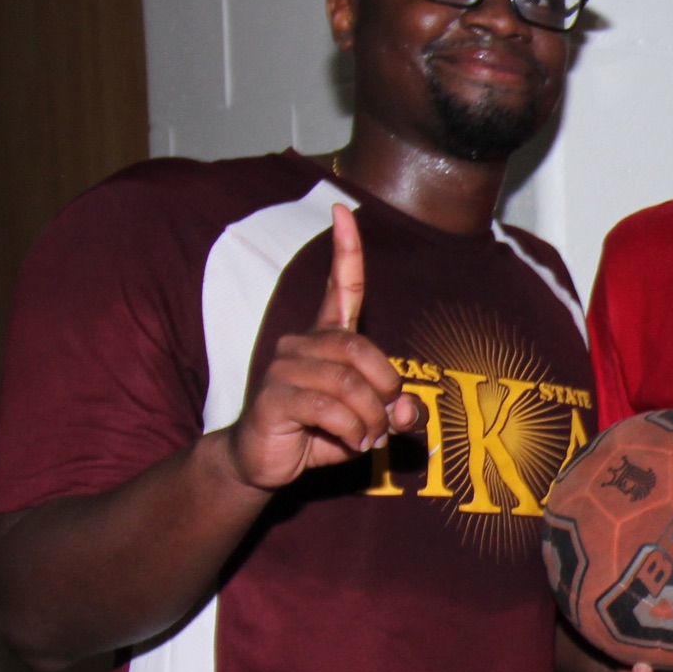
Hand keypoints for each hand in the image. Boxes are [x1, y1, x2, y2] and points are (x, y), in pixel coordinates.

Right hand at [218, 205, 421, 492]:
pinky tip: (350, 441)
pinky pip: (327, 407)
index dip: (345, 250)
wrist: (263, 461)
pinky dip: (350, 429)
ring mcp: (283, 368)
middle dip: (385, 389)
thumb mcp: (368, 422)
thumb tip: (408, 408)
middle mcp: (301, 344)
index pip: (339, 287)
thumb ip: (394, 410)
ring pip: (348, 382)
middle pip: (360, 349)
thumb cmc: (318, 433)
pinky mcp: (273, 397)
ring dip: (370, 417)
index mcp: (326, 339)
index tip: (343, 211)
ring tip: (366, 437)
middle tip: (384, 420)